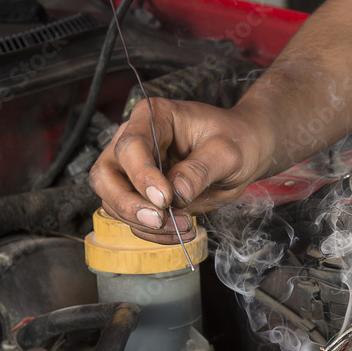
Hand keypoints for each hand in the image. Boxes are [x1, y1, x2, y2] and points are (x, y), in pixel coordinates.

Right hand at [89, 98, 273, 243]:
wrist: (246, 152)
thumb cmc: (236, 140)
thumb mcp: (227, 152)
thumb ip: (200, 171)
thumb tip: (177, 194)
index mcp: (153, 117)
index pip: (130, 146)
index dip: (142, 176)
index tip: (165, 199)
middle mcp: (136, 140)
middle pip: (106, 176)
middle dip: (128, 204)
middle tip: (159, 219)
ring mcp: (134, 170)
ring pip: (113, 202)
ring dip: (143, 223)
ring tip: (182, 226)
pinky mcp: (142, 194)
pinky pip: (133, 219)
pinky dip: (152, 233)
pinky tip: (180, 231)